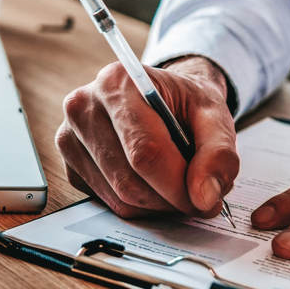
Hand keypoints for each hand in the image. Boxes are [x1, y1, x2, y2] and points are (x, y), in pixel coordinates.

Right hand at [55, 55, 239, 217]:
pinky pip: (108, 203)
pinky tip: (151, 182)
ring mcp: (70, 139)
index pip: (145, 152)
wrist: (161, 97)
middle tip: (197, 197)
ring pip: (119, 198)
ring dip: (156, 205)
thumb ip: (218, 152)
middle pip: (129, 181)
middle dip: (170, 200)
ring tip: (176, 184)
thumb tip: (205, 197)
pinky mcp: (71, 166)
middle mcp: (83, 107)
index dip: (178, 186)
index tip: (205, 201)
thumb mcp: (214, 113)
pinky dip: (138, 205)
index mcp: (117, 83)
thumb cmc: (184, 102)